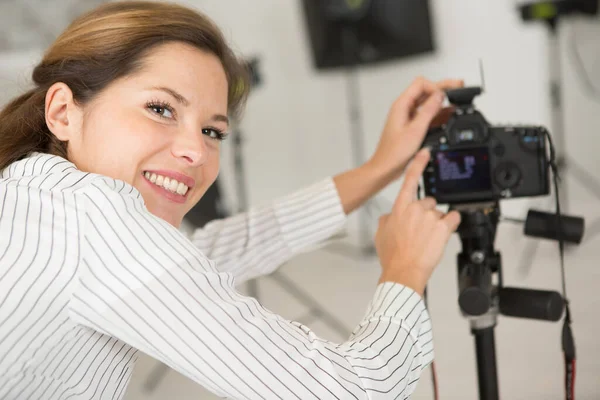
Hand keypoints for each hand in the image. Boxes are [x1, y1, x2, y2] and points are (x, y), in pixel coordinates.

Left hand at [367, 77, 463, 182]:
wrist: (385, 168)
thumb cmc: (393, 153)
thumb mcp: (415, 130)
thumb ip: (428, 111)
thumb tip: (439, 96)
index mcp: (401, 105)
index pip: (421, 84)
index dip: (436, 86)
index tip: (447, 95)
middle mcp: (404, 109)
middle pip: (425, 91)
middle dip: (443, 88)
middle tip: (459, 87)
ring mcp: (408, 117)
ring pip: (427, 103)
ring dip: (442, 102)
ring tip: (458, 101)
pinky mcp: (411, 126)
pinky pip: (427, 115)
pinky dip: (438, 114)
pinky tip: (449, 115)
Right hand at [375, 148, 460, 295]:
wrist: (403, 271)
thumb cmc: (392, 255)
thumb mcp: (380, 234)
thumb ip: (387, 219)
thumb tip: (389, 216)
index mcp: (399, 207)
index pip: (410, 179)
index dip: (418, 163)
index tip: (425, 152)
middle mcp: (416, 209)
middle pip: (428, 201)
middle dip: (426, 213)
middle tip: (420, 231)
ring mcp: (430, 218)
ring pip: (439, 214)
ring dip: (436, 223)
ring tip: (427, 240)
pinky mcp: (443, 228)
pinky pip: (453, 219)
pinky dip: (451, 225)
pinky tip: (442, 235)